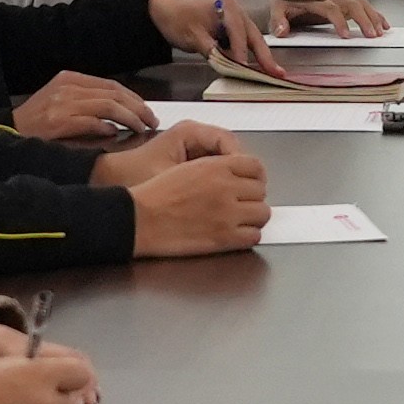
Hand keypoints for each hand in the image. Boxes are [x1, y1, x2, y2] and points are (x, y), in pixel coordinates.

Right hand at [11, 69, 155, 143]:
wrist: (6, 132)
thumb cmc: (35, 123)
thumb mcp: (61, 101)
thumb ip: (87, 102)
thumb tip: (119, 114)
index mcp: (70, 79)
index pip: (112, 85)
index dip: (134, 98)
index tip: (147, 111)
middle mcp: (68, 87)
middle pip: (114, 94)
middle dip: (138, 108)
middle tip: (151, 121)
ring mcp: (63, 103)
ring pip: (108, 106)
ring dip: (129, 118)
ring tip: (140, 129)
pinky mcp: (58, 121)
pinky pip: (91, 122)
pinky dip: (106, 127)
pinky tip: (115, 134)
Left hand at [88, 118, 237, 186]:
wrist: (109, 179)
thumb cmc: (134, 175)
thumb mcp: (169, 178)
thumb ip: (201, 179)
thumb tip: (233, 187)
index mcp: (190, 132)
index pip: (228, 141)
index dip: (239, 162)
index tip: (243, 183)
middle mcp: (193, 136)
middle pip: (229, 150)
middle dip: (238, 172)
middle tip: (242, 194)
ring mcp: (192, 148)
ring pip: (223, 160)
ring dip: (228, 178)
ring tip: (230, 198)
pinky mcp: (188, 160)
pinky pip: (212, 168)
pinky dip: (217, 182)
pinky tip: (216, 198)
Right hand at [127, 144, 269, 256]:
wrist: (140, 219)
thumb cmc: (155, 195)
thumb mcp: (187, 167)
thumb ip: (216, 168)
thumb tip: (237, 176)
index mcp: (216, 167)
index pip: (255, 166)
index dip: (254, 176)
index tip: (250, 183)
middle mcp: (226, 187)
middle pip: (261, 190)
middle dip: (252, 197)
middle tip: (240, 204)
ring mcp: (227, 213)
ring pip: (263, 213)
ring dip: (253, 217)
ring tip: (239, 220)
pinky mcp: (223, 238)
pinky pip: (253, 236)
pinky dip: (248, 236)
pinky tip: (236, 235)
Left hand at [147, 0, 273, 70]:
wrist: (162, 13)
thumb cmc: (176, 20)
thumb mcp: (193, 36)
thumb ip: (212, 50)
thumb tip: (227, 64)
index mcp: (227, 7)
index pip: (239, 33)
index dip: (242, 52)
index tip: (245, 68)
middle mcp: (235, 10)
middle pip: (253, 35)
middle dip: (265, 55)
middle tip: (277, 72)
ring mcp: (235, 19)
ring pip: (251, 39)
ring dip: (261, 55)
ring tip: (272, 71)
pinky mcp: (230, 28)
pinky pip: (243, 41)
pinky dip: (250, 53)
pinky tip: (256, 65)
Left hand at [283, 0, 387, 36]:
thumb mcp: (276, 5)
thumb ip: (279, 19)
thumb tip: (282, 31)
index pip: (332, 9)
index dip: (340, 22)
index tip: (345, 35)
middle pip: (353, 5)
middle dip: (364, 20)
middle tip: (371, 35)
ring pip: (361, 3)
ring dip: (373, 16)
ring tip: (380, 30)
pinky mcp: (343, 0)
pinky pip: (363, 4)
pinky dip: (374, 13)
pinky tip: (382, 21)